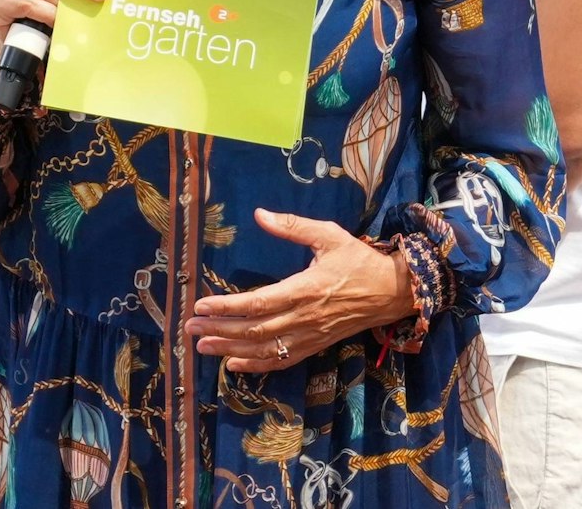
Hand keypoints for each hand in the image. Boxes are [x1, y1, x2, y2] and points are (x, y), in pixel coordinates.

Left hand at [184, 209, 415, 372]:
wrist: (392, 292)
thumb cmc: (358, 260)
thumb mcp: (329, 235)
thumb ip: (293, 227)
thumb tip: (260, 214)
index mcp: (305, 289)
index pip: (258, 302)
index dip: (227, 306)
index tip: (201, 304)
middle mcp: (304, 318)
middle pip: (255, 330)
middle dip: (219, 329)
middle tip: (190, 327)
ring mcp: (309, 336)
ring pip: (264, 349)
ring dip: (230, 349)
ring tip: (202, 346)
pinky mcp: (315, 346)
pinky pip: (282, 361)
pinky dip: (256, 366)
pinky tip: (233, 365)